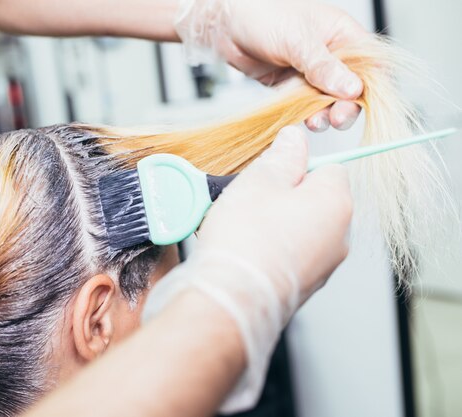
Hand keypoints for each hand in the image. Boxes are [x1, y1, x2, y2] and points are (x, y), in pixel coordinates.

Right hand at [143, 126, 352, 411]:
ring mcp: (323, 266)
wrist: (231, 298)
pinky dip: (274, 249)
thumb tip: (295, 138)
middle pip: (316, 200)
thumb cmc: (245, 240)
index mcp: (336, 203)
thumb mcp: (260, 180)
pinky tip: (247, 250)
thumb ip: (283, 155)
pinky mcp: (304, 286)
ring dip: (278, 223)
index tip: (272, 173)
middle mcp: (339, 236)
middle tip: (252, 199)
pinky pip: (292, 255)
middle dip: (285, 195)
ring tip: (244, 227)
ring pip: (302, 228)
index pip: (330, 167)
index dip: (298, 166)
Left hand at [176, 0, 367, 131]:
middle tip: (336, 118)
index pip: (370, 66)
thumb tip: (352, 88)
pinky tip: (302, 119)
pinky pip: (304, 105)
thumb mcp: (297, 40)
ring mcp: (310, 72)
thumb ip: (323, 66)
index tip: (360, 104)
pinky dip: (304, 114)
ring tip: (316, 121)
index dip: (369, 87)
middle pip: (350, 89)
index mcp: (342, 35)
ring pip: (326, 101)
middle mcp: (330, 55)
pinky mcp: (291, 86)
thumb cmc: (262, 15)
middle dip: (345, 106)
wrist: (225, 24)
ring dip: (324, 114)